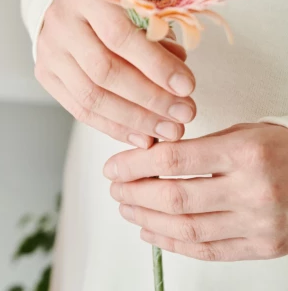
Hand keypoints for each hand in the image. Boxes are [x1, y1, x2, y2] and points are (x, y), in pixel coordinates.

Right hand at [35, 0, 196, 148]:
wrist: (68, 4)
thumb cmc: (114, 3)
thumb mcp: (140, 4)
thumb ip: (158, 36)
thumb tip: (178, 82)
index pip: (120, 36)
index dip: (155, 65)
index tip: (187, 87)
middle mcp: (61, 22)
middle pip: (103, 71)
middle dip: (150, 98)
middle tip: (184, 115)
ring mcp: (48, 50)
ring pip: (90, 96)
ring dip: (134, 119)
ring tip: (168, 131)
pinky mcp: (45, 74)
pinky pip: (79, 109)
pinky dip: (114, 127)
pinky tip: (142, 136)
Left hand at [105, 123, 287, 260]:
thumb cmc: (282, 152)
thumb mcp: (243, 133)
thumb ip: (198, 146)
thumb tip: (146, 155)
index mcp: (245, 154)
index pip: (173, 161)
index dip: (134, 165)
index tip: (113, 167)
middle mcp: (253, 190)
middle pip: (174, 198)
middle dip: (134, 194)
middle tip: (116, 188)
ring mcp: (259, 224)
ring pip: (186, 229)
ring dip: (147, 220)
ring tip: (127, 209)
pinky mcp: (264, 247)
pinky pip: (208, 251)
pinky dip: (172, 244)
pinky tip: (152, 232)